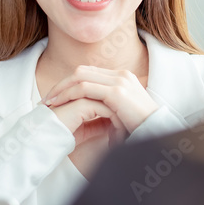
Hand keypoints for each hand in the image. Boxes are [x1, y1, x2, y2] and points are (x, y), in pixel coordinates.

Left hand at [43, 66, 157, 134]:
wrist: (156, 133)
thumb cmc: (139, 128)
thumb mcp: (121, 113)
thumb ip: (107, 107)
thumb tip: (91, 113)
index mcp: (122, 77)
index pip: (89, 72)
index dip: (70, 83)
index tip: (56, 96)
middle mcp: (120, 75)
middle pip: (82, 71)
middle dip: (62, 84)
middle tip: (47, 99)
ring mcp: (119, 81)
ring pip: (80, 77)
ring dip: (61, 89)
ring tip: (49, 102)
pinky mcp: (116, 92)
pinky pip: (85, 89)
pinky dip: (69, 95)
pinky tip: (60, 105)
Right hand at [47, 98, 123, 178]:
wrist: (45, 139)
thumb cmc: (64, 135)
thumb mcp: (86, 130)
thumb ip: (100, 123)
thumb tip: (116, 124)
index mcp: (86, 94)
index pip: (110, 98)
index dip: (120, 112)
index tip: (128, 127)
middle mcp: (85, 91)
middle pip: (113, 98)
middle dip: (123, 115)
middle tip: (131, 130)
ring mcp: (83, 94)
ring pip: (111, 102)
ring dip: (120, 118)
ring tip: (125, 134)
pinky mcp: (81, 103)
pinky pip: (105, 109)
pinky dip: (114, 122)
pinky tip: (119, 134)